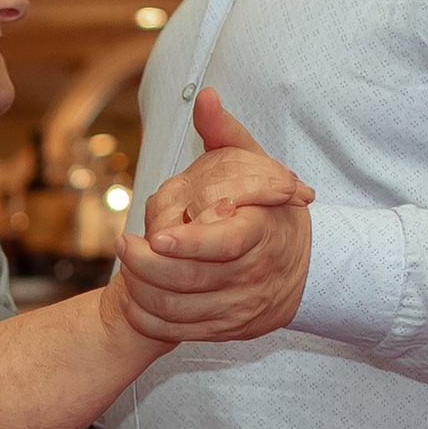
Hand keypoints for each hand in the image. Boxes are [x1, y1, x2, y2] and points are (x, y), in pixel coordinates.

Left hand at [114, 93, 313, 345]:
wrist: (305, 269)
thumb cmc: (269, 210)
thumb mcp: (257, 165)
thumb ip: (226, 133)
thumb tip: (205, 97)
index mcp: (262, 232)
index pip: (226, 244)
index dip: (190, 244)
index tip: (157, 237)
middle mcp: (253, 275)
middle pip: (192, 279)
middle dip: (148, 265)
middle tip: (123, 245)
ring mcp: (240, 306)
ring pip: (180, 308)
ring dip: (143, 291)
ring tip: (125, 266)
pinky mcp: (228, 329)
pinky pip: (180, 331)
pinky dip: (151, 319)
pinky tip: (134, 298)